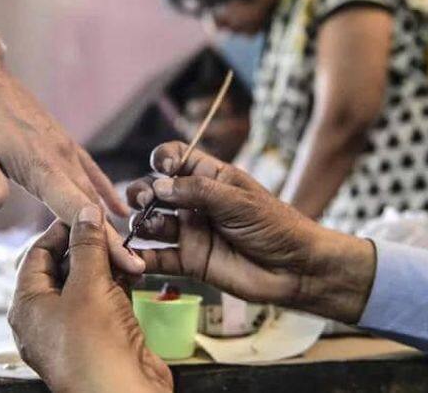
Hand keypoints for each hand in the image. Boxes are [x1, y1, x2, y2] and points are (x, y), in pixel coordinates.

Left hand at [0, 60, 143, 274]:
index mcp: (42, 165)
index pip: (78, 209)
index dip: (103, 239)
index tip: (126, 262)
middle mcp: (61, 157)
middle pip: (92, 207)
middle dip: (114, 240)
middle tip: (137, 270)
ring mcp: (64, 149)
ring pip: (94, 191)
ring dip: (111, 221)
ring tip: (131, 250)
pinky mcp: (60, 143)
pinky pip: (89, 172)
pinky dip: (104, 192)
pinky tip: (117, 209)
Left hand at [8, 206, 171, 392]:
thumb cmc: (95, 349)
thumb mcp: (88, 287)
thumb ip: (88, 246)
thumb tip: (86, 214)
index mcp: (27, 306)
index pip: (36, 253)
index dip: (60, 229)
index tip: (84, 213)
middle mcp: (45, 318)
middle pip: (61, 266)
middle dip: (87, 246)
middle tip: (110, 229)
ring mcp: (74, 328)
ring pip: (86, 283)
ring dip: (107, 264)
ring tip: (126, 250)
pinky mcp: (100, 335)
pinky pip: (104, 300)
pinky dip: (118, 284)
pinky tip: (134, 272)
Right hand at [126, 142, 375, 322]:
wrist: (295, 269)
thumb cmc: (274, 225)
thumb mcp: (237, 200)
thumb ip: (196, 191)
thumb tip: (158, 185)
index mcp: (211, 178)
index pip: (177, 157)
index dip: (163, 159)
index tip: (161, 168)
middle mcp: (195, 203)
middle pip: (156, 190)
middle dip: (144, 192)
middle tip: (148, 202)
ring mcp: (190, 232)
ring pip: (151, 223)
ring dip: (141, 222)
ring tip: (146, 226)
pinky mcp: (190, 262)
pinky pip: (159, 258)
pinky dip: (142, 258)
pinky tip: (132, 257)